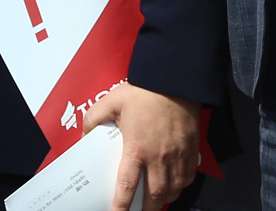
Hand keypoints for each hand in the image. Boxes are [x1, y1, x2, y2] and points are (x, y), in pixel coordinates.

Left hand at [82, 83, 200, 210]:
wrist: (175, 78)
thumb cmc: (144, 90)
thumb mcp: (111, 101)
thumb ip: (93, 119)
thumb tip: (84, 136)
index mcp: (137, 148)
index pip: (127, 187)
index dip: (121, 206)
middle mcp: (159, 156)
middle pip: (155, 195)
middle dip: (149, 210)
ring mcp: (178, 154)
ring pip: (174, 188)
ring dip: (166, 199)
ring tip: (158, 202)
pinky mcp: (192, 147)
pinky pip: (189, 175)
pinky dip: (182, 185)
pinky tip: (176, 184)